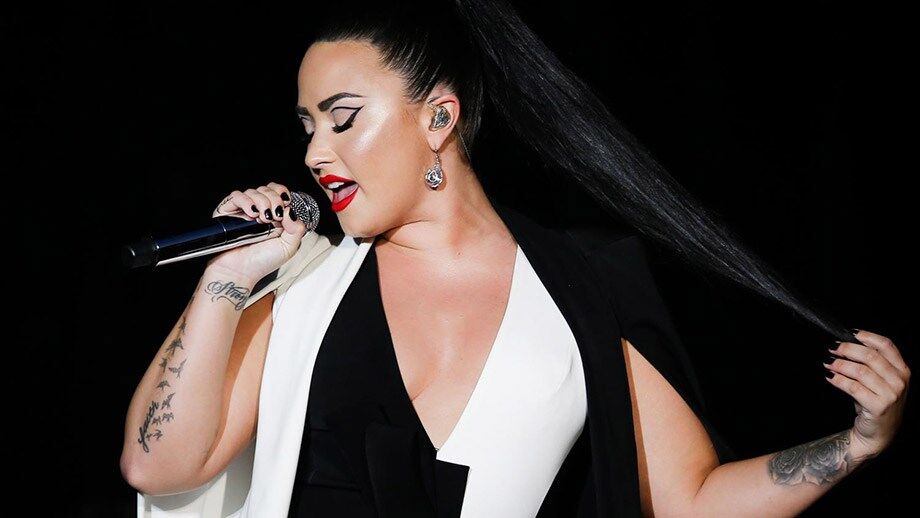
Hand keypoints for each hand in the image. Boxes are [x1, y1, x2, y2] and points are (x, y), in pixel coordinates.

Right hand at [205, 182, 308, 281]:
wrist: (239, 271)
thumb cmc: (262, 262)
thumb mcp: (288, 247)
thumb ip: (297, 229)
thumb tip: (291, 210)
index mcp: (274, 216)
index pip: (278, 192)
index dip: (282, 193)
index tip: (285, 204)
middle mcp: (259, 211)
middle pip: (267, 189)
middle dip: (274, 199)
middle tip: (274, 216)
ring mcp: (243, 211)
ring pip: (253, 191)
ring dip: (261, 201)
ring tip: (262, 219)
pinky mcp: (227, 212)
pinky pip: (236, 196)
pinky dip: (245, 201)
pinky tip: (250, 214)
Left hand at [824, 329, 910, 458]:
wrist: (879, 433)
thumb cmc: (876, 403)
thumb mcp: (880, 381)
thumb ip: (870, 363)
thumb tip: (845, 345)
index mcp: (902, 370)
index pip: (887, 345)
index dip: (867, 336)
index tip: (850, 333)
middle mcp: (899, 381)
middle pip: (870, 356)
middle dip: (847, 349)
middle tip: (832, 348)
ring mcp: (891, 395)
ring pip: (860, 371)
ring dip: (839, 364)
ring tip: (827, 362)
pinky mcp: (878, 407)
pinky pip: (853, 387)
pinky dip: (838, 379)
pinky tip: (830, 376)